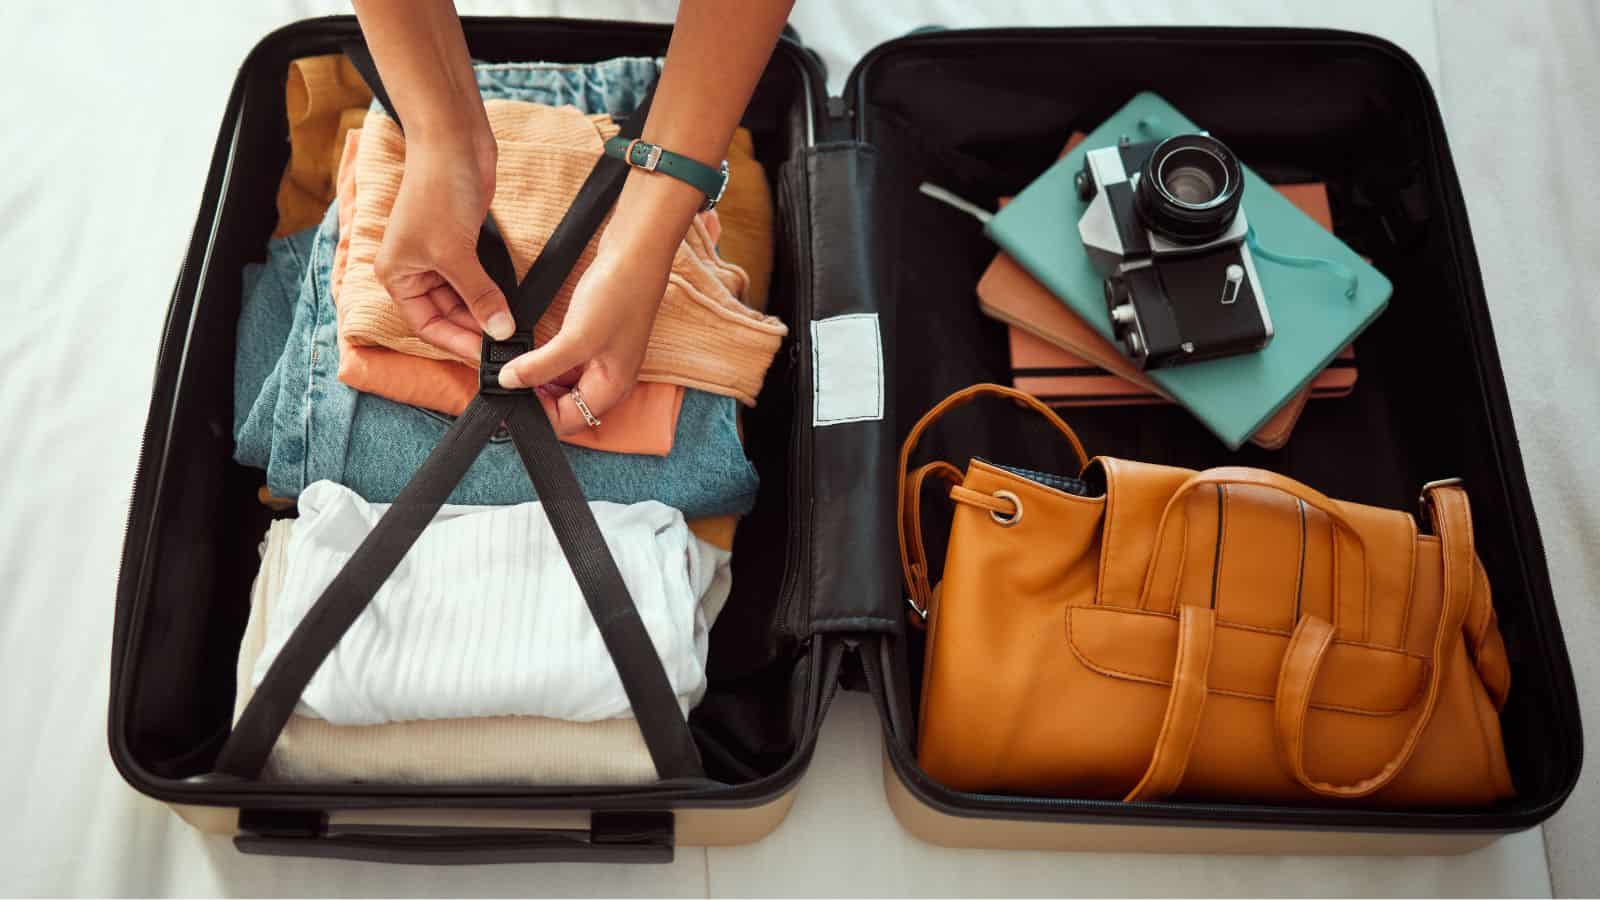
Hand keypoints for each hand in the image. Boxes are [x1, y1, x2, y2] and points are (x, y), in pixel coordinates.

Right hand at [374, 133, 512, 359]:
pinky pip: (480, 281)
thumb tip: (500, 331)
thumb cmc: (437, 191)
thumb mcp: (455, 254)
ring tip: (513, 331)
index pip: (427, 326)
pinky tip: (512, 306)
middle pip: (448, 315)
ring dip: (488, 313)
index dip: (456, 343)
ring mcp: (441, 257)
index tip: (486, 358)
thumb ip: (479, 296)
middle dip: (476, 329)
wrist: (454, 143)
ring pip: (466, 300)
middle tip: (507, 347)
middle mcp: (415, 270)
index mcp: (397, 276)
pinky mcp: (465, 245)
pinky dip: (494, 294)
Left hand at [495, 237, 672, 434]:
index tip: (510, 393)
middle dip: (536, 394)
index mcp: (611, 388)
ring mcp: (603, 358)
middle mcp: (608, 379)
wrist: (637, 250)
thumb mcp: (576, 338)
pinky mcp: (596, 338)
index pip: (567, 421)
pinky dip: (547, 357)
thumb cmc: (619, 294)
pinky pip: (566, 360)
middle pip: (565, 405)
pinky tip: (533, 344)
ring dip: (539, 375)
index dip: (537, 413)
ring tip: (517, 359)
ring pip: (563, 382)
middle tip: (509, 375)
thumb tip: (509, 383)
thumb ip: (541, 367)